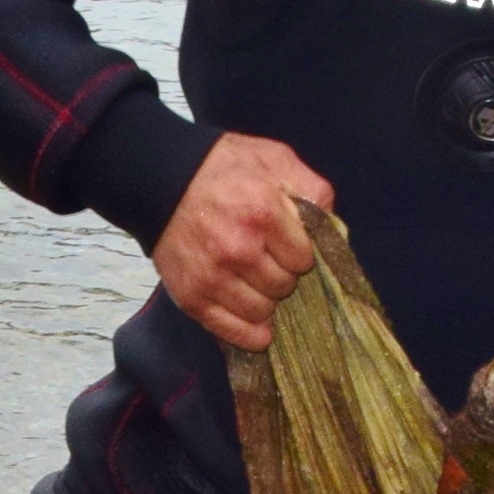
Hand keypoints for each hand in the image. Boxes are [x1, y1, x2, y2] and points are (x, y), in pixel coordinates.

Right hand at [152, 130, 335, 350]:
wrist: (158, 179)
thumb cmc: (223, 168)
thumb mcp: (275, 159)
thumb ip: (312, 189)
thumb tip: (335, 230)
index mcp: (263, 213)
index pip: (304, 259)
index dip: (299, 253)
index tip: (287, 245)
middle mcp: (239, 249)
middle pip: (284, 287)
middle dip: (282, 275)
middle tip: (267, 260)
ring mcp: (213, 277)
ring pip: (262, 311)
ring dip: (265, 300)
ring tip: (253, 281)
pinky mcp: (192, 297)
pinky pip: (232, 331)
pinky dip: (249, 334)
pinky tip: (260, 330)